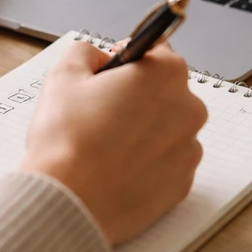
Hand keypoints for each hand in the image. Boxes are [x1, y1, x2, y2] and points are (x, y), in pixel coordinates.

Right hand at [20, 41, 206, 245]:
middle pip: (164, 90)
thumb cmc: (66, 140)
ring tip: (104, 144)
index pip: (157, 49)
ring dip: (142, 129)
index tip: (111, 72)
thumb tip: (97, 57)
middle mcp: (188, 109)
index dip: (129, 58)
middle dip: (136, 95)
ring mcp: (188, 150)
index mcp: (164, 74)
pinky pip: (166, 162)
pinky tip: (115, 166)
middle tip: (99, 111)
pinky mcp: (182, 184)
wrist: (69, 201)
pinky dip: (146, 161)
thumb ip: (86, 52)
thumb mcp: (63, 75)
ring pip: (166, 127)